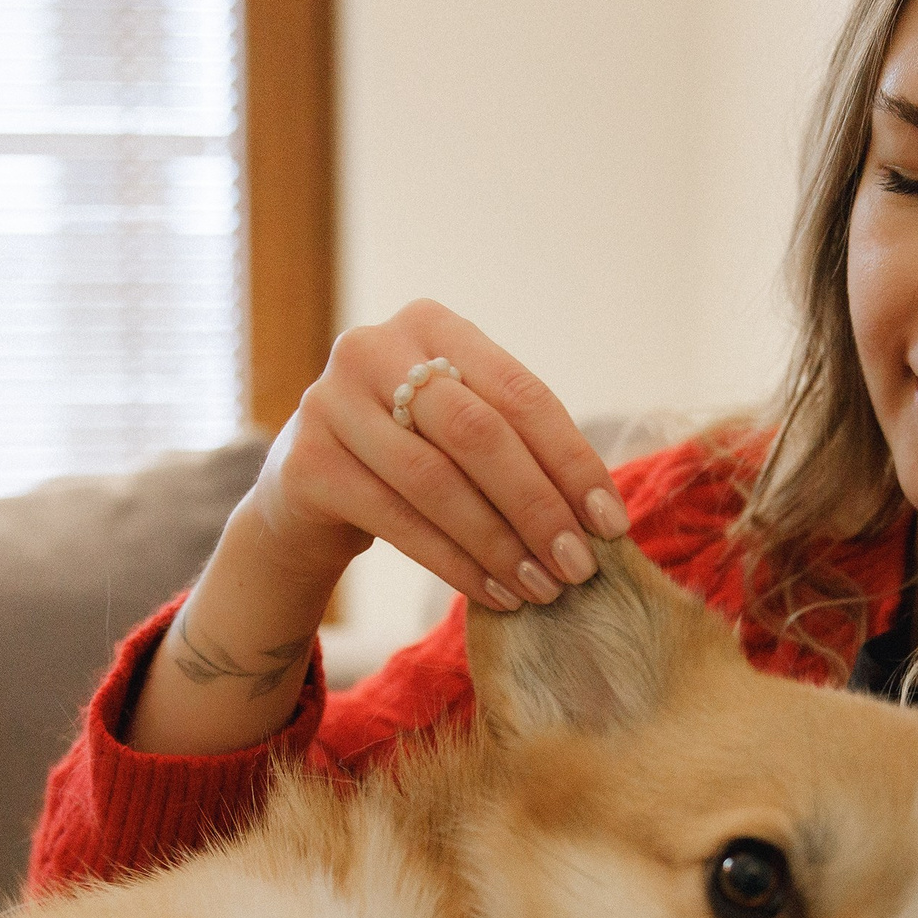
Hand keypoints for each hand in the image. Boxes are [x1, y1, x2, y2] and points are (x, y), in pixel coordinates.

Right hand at [130, 300, 634, 755]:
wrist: (306, 494)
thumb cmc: (409, 457)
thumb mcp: (460, 430)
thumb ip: (520, 446)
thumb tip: (603, 515)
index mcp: (431, 324)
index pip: (520, 393)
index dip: (572, 460)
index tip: (611, 523)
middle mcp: (373, 348)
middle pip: (478, 433)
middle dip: (539, 506)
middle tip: (579, 566)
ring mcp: (330, 402)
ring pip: (436, 482)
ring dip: (500, 545)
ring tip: (542, 588)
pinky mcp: (305, 463)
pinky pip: (397, 521)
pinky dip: (455, 564)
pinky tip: (494, 594)